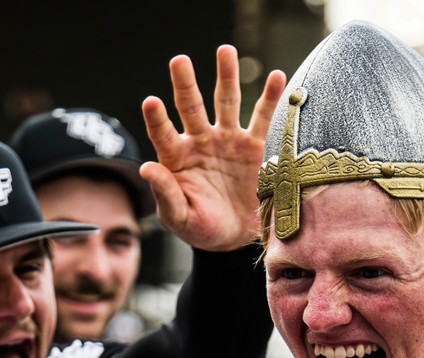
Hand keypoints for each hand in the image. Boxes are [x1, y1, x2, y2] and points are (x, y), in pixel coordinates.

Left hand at [140, 45, 286, 251]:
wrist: (232, 239)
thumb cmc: (200, 228)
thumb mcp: (178, 216)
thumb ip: (164, 192)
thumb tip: (146, 167)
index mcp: (176, 157)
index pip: (163, 133)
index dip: (156, 119)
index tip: (151, 102)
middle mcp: (199, 141)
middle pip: (191, 106)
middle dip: (185, 83)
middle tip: (179, 60)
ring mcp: (226, 141)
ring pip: (225, 101)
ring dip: (226, 75)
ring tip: (225, 50)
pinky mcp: (252, 147)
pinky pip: (261, 118)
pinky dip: (270, 97)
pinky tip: (277, 76)